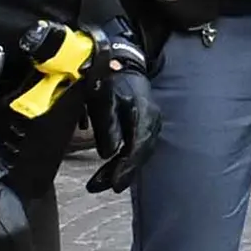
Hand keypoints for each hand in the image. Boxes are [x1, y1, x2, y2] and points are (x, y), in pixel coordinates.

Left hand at [82, 37, 162, 192]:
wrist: (125, 63)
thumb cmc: (111, 79)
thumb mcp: (104, 99)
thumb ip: (107, 126)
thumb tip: (107, 154)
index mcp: (142, 115)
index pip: (136, 148)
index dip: (125, 169)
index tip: (113, 184)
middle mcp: (151, 122)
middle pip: (139, 155)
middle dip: (120, 174)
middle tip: (98, 187)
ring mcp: (151, 124)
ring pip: (139, 153)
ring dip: (121, 169)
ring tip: (100, 182)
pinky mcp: (147, 125)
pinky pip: (139, 147)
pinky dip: (126, 159)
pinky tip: (114, 166)